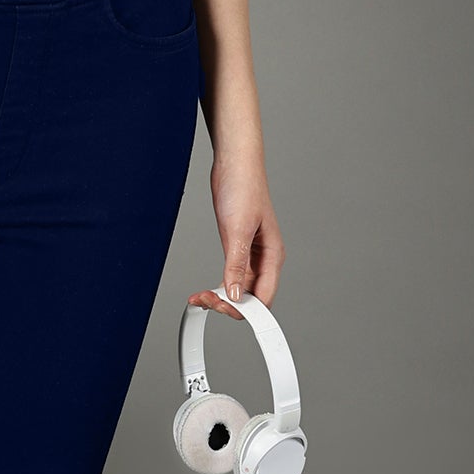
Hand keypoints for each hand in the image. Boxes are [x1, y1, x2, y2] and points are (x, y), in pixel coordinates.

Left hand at [187, 150, 283, 319]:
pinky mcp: (236, 247)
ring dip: (222, 296)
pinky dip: (219, 285)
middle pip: (251, 296)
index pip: (264, 296)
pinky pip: (231, 276)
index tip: (223, 309)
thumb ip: (236, 264)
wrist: (234, 164)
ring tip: (200, 297)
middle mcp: (264, 258)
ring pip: (239, 288)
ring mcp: (250, 254)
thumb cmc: (243, 189)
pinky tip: (206, 289)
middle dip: (230, 304)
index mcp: (273, 255)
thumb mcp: (238, 229)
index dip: (246, 309)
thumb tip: (235, 293)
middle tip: (205, 300)